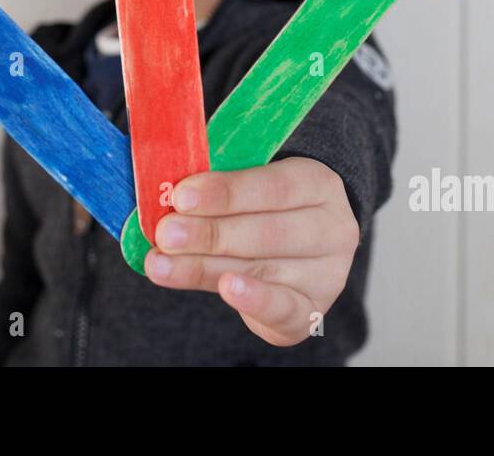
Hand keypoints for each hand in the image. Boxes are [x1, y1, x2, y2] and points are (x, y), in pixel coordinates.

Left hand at [143, 156, 359, 346]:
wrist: (295, 247)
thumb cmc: (262, 206)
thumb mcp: (249, 182)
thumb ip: (218, 186)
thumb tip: (167, 192)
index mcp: (318, 183)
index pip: (274, 187)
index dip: (226, 193)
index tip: (181, 196)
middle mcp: (332, 229)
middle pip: (266, 232)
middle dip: (209, 233)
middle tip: (165, 233)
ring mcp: (327, 275)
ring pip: (260, 270)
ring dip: (203, 266)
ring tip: (161, 263)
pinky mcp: (311, 312)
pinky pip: (282, 309)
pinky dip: (252, 300)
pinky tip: (225, 288)